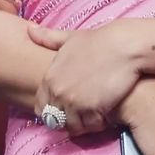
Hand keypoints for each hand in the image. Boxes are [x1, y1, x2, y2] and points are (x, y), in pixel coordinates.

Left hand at [28, 22, 142, 136]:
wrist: (125, 46)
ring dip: (83, 124)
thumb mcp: (71, 38)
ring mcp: (74, 101)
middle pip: (55, 120)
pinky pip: (90, 126)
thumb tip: (29, 28)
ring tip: (95, 116)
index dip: (54, 110)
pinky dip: (97, 124)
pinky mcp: (91, 108)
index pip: (41, 107)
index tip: (67, 109)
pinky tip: (105, 115)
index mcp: (50, 77)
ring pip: (72, 126)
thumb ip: (49, 38)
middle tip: (83, 114)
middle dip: (67, 120)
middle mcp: (58, 91)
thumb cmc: (100, 40)